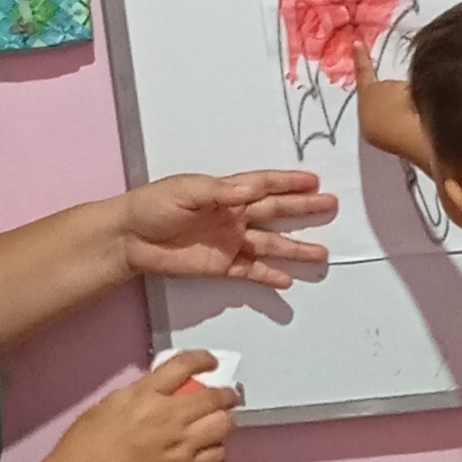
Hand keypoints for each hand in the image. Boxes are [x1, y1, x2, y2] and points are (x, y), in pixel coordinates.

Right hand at [57, 352, 236, 461]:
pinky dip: (217, 449)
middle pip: (215, 398)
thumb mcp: (109, 405)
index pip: (185, 365)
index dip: (203, 359)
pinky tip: (209, 447)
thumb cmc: (85, 448)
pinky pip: (217, 457)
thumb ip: (141, 394)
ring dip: (225, 420)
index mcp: (146, 396)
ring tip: (220, 421)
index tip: (209, 361)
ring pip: (223, 427)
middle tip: (227, 394)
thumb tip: (162, 391)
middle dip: (226, 393)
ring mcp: (180, 448)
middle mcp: (169, 418)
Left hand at [121, 170, 334, 290]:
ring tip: (321, 254)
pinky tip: (288, 281)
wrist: (130, 238)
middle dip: (304, 210)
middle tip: (331, 207)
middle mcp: (233, 215)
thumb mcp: (187, 190)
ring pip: (271, 245)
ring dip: (295, 249)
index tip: (314, 181)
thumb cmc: (153, 206)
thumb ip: (221, 192)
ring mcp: (230, 242)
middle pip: (276, 212)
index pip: (265, 185)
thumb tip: (250, 191)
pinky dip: (270, 276)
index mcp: (226, 193)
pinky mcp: (221, 266)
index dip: (289, 183)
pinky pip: (251, 271)